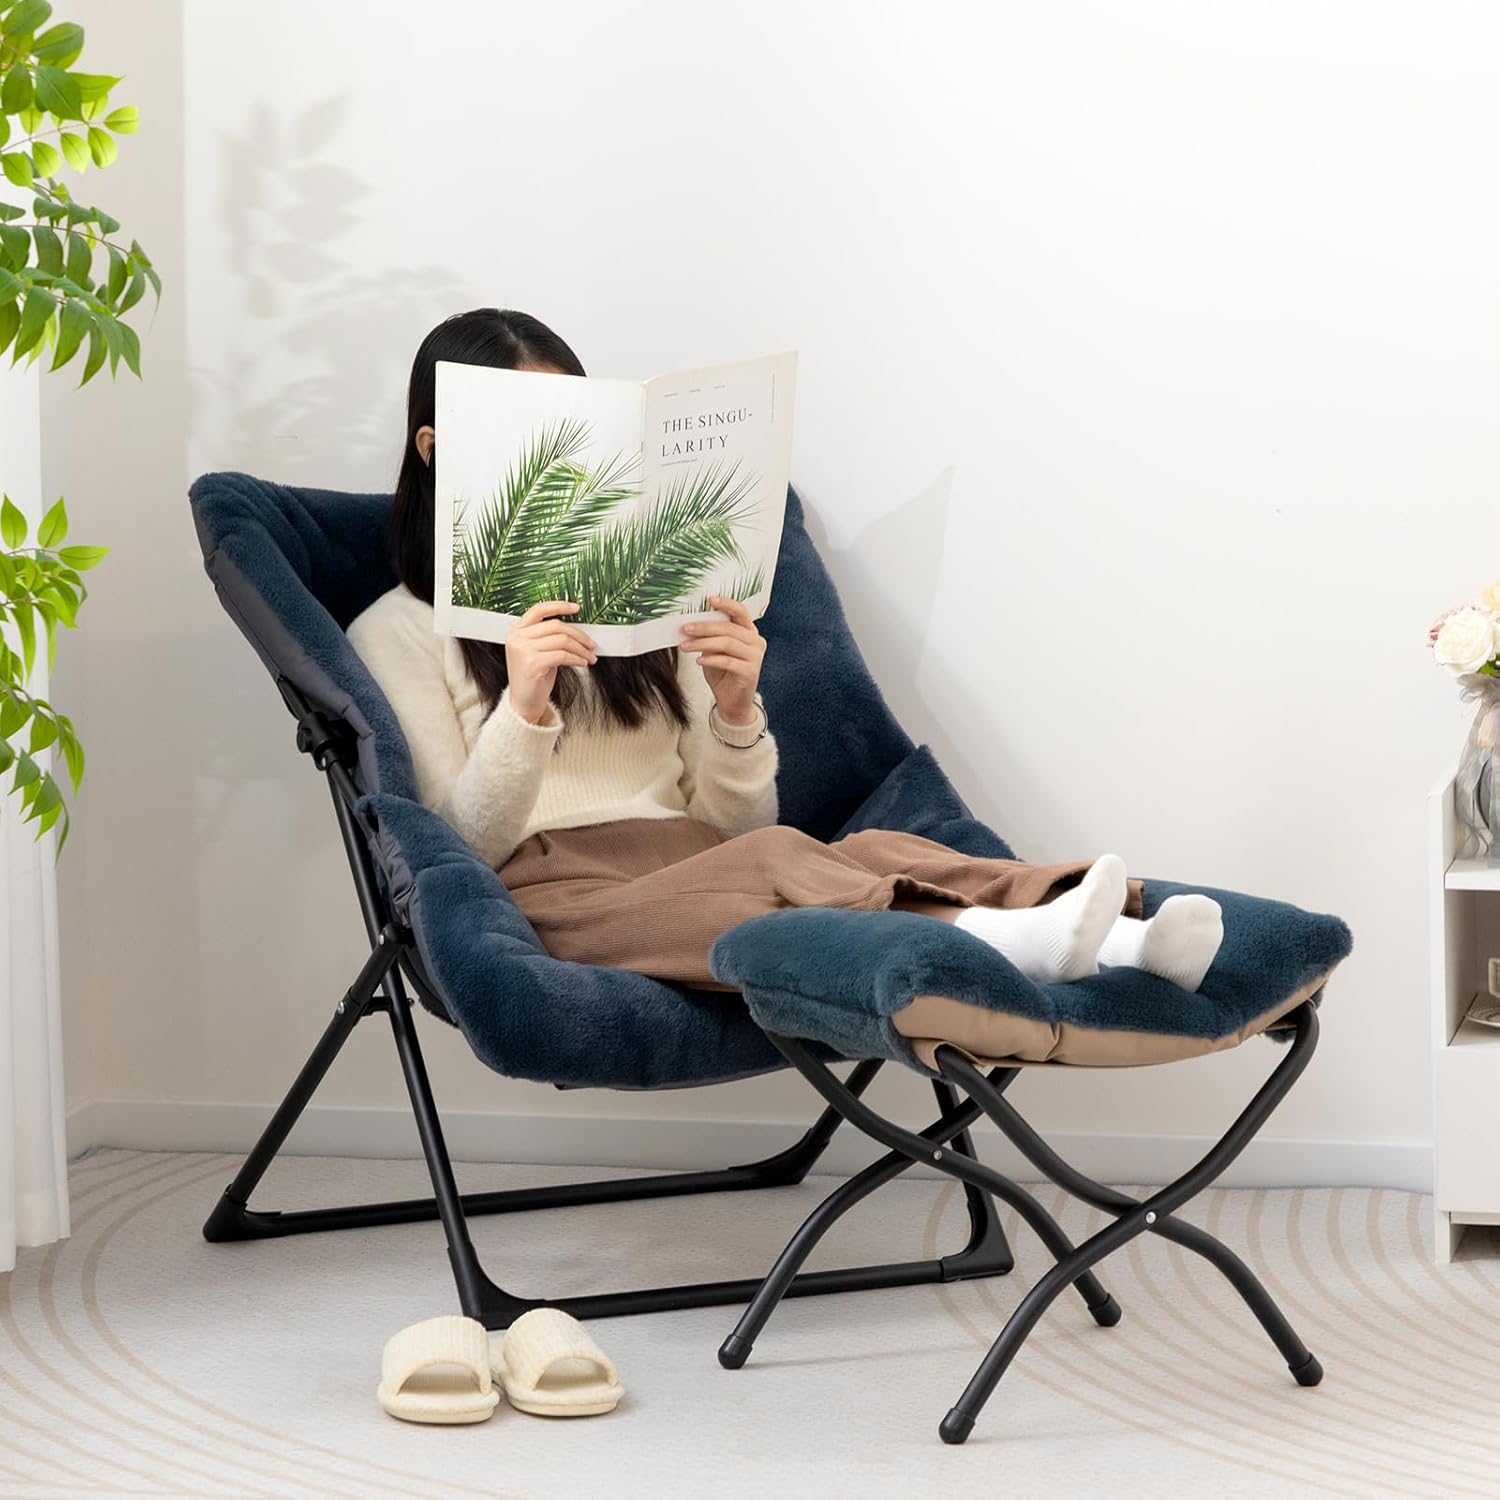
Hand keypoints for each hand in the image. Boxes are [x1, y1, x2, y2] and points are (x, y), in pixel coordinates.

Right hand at [505, 600, 595, 723]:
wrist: (523, 703)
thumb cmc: (534, 677)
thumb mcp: (537, 652)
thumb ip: (548, 637)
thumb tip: (576, 630)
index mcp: (517, 631)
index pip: (538, 610)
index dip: (559, 606)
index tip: (576, 608)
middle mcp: (517, 638)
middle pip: (556, 626)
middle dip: (579, 635)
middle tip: (591, 644)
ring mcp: (523, 650)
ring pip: (562, 640)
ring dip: (581, 649)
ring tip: (589, 657)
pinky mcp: (533, 664)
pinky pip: (563, 655)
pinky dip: (577, 659)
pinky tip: (582, 663)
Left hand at [679, 595, 765, 724]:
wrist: (733, 701)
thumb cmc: (723, 673)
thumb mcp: (714, 650)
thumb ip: (709, 636)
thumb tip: (690, 623)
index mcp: (749, 631)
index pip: (741, 612)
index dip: (726, 603)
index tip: (709, 599)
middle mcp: (756, 641)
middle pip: (729, 628)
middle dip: (704, 627)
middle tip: (685, 628)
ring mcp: (756, 657)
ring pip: (727, 643)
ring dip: (703, 643)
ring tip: (685, 646)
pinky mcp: (750, 672)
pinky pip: (728, 661)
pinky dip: (711, 659)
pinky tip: (698, 661)